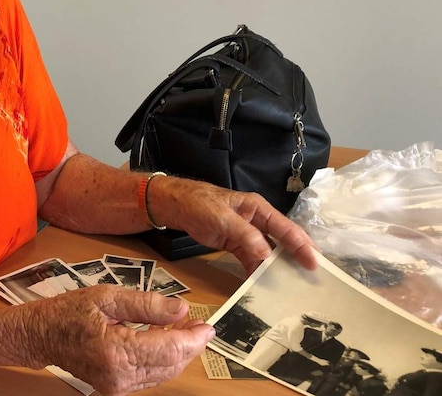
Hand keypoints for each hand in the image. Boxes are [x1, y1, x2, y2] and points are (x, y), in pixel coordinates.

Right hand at [26, 285, 214, 395]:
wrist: (42, 335)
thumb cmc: (69, 312)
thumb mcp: (107, 297)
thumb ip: (146, 304)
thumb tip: (181, 308)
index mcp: (117, 352)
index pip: (169, 349)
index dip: (193, 338)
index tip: (207, 325)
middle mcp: (119, 376)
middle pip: (171, 365)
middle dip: (189, 345)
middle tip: (198, 323)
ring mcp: (118, 387)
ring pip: (163, 373)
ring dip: (177, 352)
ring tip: (183, 328)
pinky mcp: (116, 388)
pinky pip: (150, 376)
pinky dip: (162, 359)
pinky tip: (163, 340)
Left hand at [150, 176, 316, 274]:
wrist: (177, 206)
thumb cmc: (200, 204)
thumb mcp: (223, 218)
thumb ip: (245, 234)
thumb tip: (266, 253)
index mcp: (258, 209)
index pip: (285, 228)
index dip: (301, 245)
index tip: (314, 263)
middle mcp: (257, 221)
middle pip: (282, 241)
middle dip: (296, 258)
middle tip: (311, 278)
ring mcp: (248, 233)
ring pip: (268, 252)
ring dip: (276, 268)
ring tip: (290, 286)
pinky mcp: (237, 244)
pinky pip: (252, 259)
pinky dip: (257, 271)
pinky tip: (262, 284)